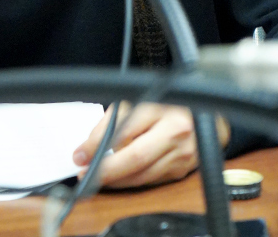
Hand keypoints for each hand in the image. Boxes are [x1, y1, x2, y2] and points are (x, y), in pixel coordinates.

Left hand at [73, 103, 230, 188]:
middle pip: (136, 158)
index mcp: (161, 109)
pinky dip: (131, 181)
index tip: (80, 154)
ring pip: (142, 175)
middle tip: (85, 173)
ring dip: (115, 180)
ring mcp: (182, 154)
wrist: (203, 115)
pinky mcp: (182, 171)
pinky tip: (117, 178)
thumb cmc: (165, 105)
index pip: (124, 129)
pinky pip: (151, 181)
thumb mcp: (137, 101)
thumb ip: (113, 121)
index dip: (98, 144)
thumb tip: (88, 147)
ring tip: (95, 177)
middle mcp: (175, 132)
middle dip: (106, 170)